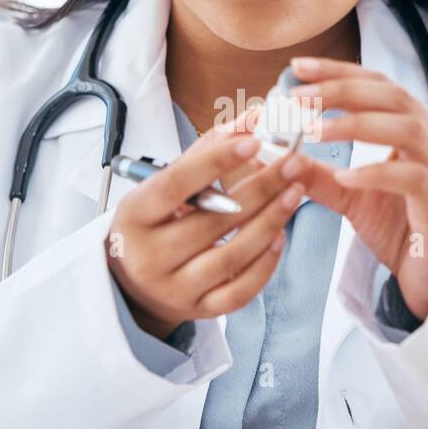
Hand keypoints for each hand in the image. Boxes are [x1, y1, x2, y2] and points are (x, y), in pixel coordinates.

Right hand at [104, 110, 305, 340]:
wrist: (132, 285)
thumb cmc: (152, 224)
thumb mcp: (163, 185)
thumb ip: (205, 151)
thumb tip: (251, 118)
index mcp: (135, 216)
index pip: (177, 184)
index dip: (216, 162)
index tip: (253, 141)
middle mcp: (150, 255)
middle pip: (213, 220)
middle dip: (260, 188)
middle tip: (292, 162)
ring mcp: (175, 287)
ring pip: (232, 256)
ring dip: (270, 221)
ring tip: (295, 193)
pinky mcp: (200, 310)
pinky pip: (240, 290)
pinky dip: (264, 263)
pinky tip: (280, 235)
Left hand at [281, 56, 427, 321]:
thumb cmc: (402, 229)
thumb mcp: (351, 196)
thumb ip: (318, 173)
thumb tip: (275, 153)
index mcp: (420, 129)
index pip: (380, 85)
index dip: (339, 73)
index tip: (297, 69)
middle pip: (394, 98)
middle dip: (343, 91)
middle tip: (299, 98)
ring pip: (409, 130)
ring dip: (357, 125)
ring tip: (314, 131)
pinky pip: (414, 180)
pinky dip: (376, 173)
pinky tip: (344, 176)